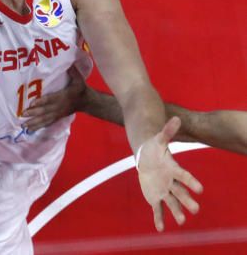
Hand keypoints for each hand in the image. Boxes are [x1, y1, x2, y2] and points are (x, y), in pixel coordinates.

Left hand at [22, 65, 87, 130]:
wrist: (87, 101)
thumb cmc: (80, 88)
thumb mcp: (79, 78)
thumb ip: (72, 71)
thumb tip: (67, 61)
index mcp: (64, 96)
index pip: (51, 99)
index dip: (41, 102)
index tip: (31, 103)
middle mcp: (60, 106)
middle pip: (45, 111)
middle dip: (34, 113)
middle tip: (23, 114)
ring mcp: (58, 113)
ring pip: (45, 119)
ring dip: (34, 123)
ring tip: (24, 125)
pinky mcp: (58, 117)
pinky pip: (48, 123)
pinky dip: (39, 126)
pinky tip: (31, 129)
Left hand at [137, 116, 203, 231]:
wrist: (147, 158)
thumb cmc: (155, 148)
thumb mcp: (160, 139)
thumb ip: (168, 130)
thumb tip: (177, 118)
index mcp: (173, 168)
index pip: (183, 176)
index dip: (191, 182)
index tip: (200, 189)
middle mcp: (171, 182)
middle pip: (180, 192)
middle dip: (187, 200)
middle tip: (196, 209)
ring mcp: (164, 191)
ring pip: (171, 203)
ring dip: (176, 212)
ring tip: (181, 221)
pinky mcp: (155, 197)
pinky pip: (158, 209)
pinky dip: (159, 218)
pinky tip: (160, 228)